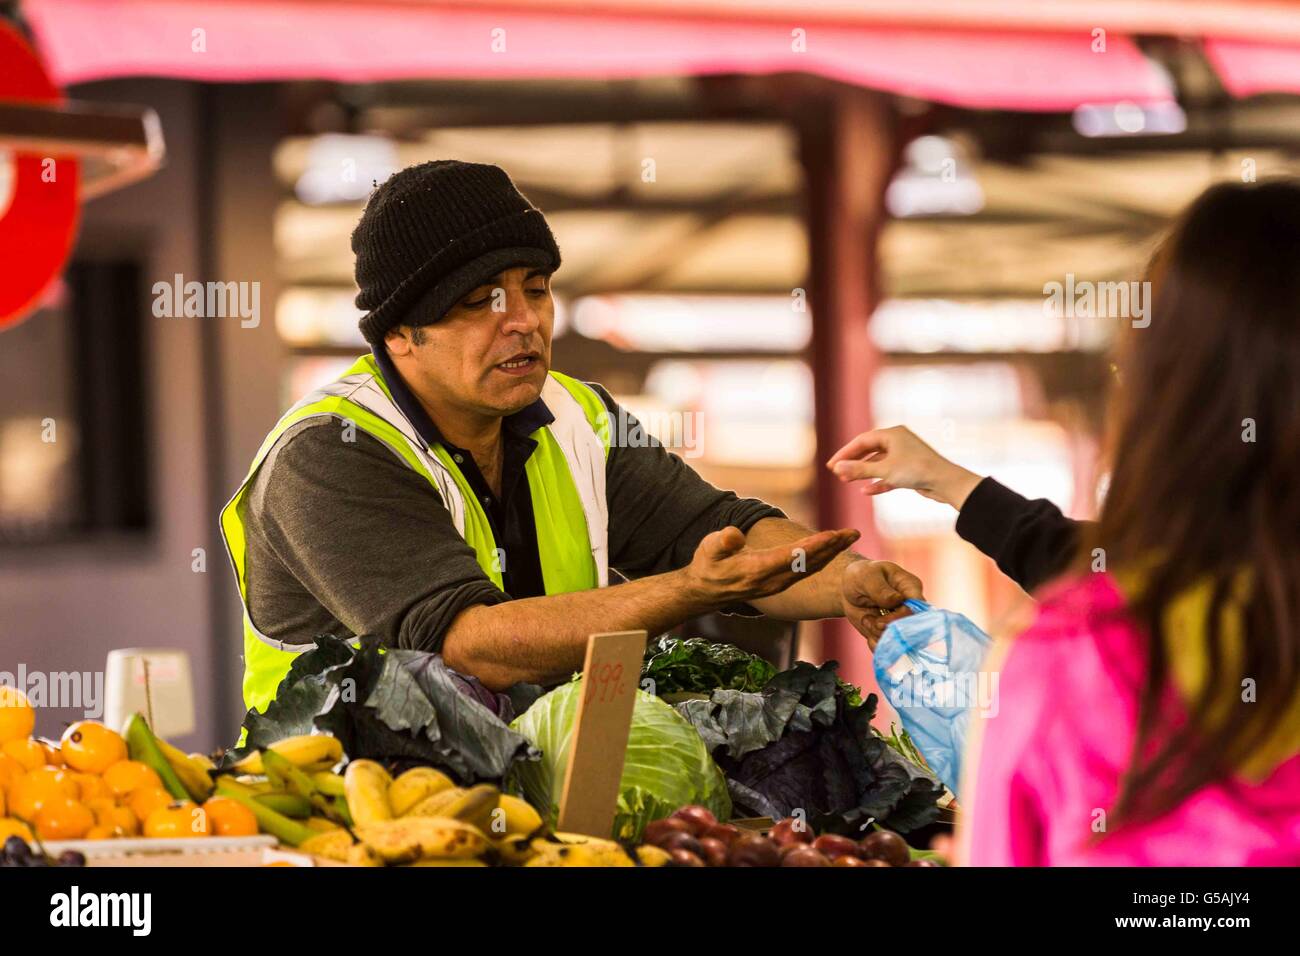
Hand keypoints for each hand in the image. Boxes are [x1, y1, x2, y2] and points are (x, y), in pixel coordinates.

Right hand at [682, 525, 859, 606]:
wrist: (706, 590)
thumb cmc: (708, 564)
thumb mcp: (708, 549)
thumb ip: (722, 542)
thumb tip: (734, 534)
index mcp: (757, 570)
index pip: (792, 557)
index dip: (814, 546)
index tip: (833, 535)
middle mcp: (772, 580)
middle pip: (809, 563)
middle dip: (832, 548)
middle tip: (852, 533)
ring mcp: (778, 584)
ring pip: (811, 568)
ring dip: (832, 553)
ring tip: (849, 537)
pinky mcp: (780, 583)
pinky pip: (806, 571)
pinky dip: (823, 559)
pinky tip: (833, 549)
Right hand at [826, 426, 982, 510]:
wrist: (945, 482)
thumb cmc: (917, 470)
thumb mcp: (884, 470)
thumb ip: (859, 469)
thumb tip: (836, 467)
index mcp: (892, 434)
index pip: (862, 441)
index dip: (845, 453)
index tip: (831, 465)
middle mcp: (898, 442)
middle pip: (869, 451)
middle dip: (853, 463)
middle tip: (837, 474)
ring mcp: (904, 456)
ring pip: (878, 463)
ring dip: (863, 473)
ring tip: (847, 482)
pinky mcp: (909, 470)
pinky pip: (888, 474)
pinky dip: (877, 481)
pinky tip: (866, 491)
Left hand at [840, 559, 923, 647]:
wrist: (849, 590)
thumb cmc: (861, 577)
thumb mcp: (866, 577)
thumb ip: (881, 589)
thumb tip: (897, 600)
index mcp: (911, 587)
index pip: (918, 608)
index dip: (902, 619)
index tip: (880, 622)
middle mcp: (912, 607)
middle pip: (910, 628)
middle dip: (886, 629)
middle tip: (869, 621)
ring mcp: (903, 622)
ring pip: (899, 640)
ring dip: (878, 634)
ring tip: (866, 619)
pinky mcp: (893, 634)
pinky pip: (890, 648)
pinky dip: (876, 644)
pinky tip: (868, 630)